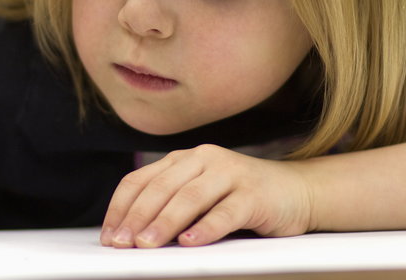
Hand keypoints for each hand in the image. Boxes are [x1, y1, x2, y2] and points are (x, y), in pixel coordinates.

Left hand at [101, 144, 313, 247]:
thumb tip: (131, 236)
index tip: (108, 236)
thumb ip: (170, 206)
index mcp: (184, 159)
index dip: (120, 208)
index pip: (140, 180)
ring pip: (190, 197)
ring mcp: (231, 173)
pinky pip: (226, 211)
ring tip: (147, 245)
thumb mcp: (200, 195)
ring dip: (165, 223)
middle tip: (122, 244)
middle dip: (137, 218)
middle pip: (161, 188)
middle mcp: (204, 158)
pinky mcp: (254, 194)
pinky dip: (206, 228)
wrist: (297, 191)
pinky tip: (191, 243)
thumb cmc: (240, 198)